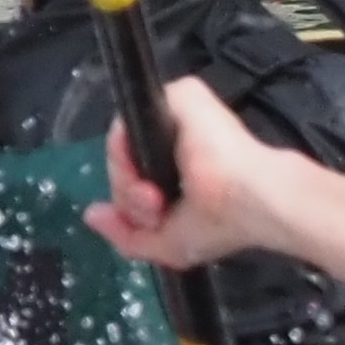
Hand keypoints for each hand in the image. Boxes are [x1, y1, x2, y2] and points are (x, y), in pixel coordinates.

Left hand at [83, 73, 298, 271]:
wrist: (254, 194)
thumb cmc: (222, 221)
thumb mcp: (168, 247)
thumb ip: (126, 236)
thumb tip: (91, 214)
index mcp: (174, 173)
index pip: (130, 180)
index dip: (131, 202)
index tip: (153, 215)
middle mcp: (172, 143)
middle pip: (123, 163)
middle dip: (131, 194)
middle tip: (155, 204)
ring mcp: (176, 117)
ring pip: (123, 141)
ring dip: (131, 176)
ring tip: (155, 194)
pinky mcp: (184, 97)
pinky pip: (136, 114)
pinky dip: (134, 141)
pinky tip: (152, 162)